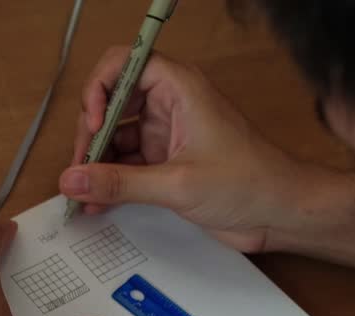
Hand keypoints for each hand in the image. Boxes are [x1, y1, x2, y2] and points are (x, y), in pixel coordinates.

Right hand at [60, 48, 317, 252]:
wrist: (281, 213)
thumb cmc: (251, 182)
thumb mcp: (177, 183)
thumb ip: (119, 183)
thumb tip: (73, 179)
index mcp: (180, 89)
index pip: (125, 64)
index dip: (101, 89)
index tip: (93, 125)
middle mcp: (170, 105)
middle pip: (112, 103)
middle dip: (90, 134)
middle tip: (81, 169)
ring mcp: (166, 134)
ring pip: (115, 137)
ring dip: (95, 162)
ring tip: (82, 192)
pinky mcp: (165, 162)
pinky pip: (125, 164)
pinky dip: (108, 181)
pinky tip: (96, 202)